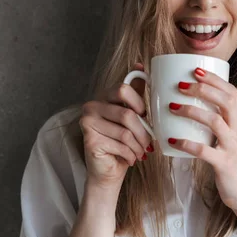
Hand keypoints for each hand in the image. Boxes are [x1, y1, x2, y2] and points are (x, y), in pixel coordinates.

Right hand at [79, 63, 153, 188]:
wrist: (109, 171)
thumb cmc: (122, 142)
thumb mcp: (132, 114)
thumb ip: (135, 92)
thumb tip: (140, 65)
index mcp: (103, 96)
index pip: (124, 89)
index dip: (140, 104)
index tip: (145, 116)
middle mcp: (91, 106)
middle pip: (127, 113)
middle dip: (143, 130)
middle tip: (148, 141)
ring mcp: (87, 123)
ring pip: (126, 132)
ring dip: (139, 146)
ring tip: (141, 152)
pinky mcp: (89, 140)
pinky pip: (120, 145)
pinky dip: (131, 154)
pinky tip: (131, 159)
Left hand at [167, 67, 236, 211]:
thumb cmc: (232, 160)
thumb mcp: (230, 136)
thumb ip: (218, 120)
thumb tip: (191, 102)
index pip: (230, 92)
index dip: (214, 79)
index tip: (195, 70)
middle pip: (225, 101)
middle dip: (203, 89)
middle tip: (180, 85)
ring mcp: (232, 146)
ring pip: (215, 121)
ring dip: (192, 111)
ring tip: (172, 107)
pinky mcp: (224, 163)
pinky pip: (204, 151)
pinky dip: (187, 144)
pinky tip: (172, 139)